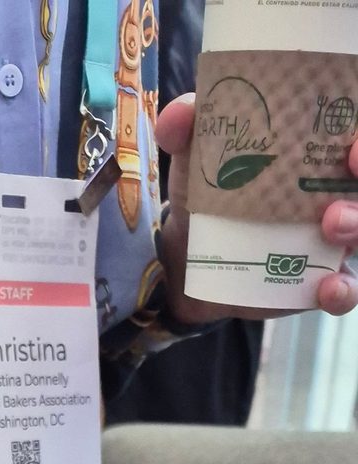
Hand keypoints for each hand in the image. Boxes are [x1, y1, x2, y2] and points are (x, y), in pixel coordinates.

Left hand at [155, 94, 357, 324]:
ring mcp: (327, 241)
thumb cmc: (205, 192)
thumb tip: (177, 117)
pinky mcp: (313, 283)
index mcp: (314, 153)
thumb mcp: (194, 155)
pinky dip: (342, 292)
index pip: (354, 141)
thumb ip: (186, 126)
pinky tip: (327, 289)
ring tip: (331, 224)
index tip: (354, 137)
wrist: (183, 259)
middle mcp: (332, 193)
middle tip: (351, 165)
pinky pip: (344, 291)